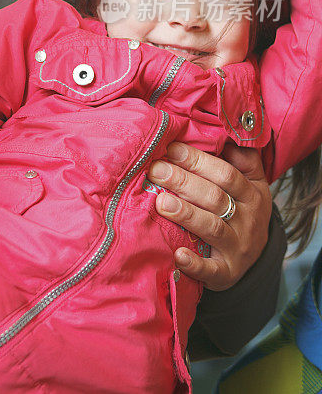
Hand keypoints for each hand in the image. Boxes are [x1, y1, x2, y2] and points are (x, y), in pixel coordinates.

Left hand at [147, 142, 270, 290]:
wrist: (249, 258)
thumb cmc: (239, 211)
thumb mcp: (250, 183)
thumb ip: (241, 158)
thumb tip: (225, 133)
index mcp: (252, 193)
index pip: (226, 173)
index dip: (198, 160)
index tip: (170, 148)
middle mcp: (248, 220)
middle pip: (215, 197)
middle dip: (184, 182)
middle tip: (155, 170)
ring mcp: (238, 247)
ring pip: (213, 228)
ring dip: (186, 214)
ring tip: (161, 202)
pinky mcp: (227, 273)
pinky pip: (212, 270)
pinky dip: (195, 264)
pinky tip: (177, 254)